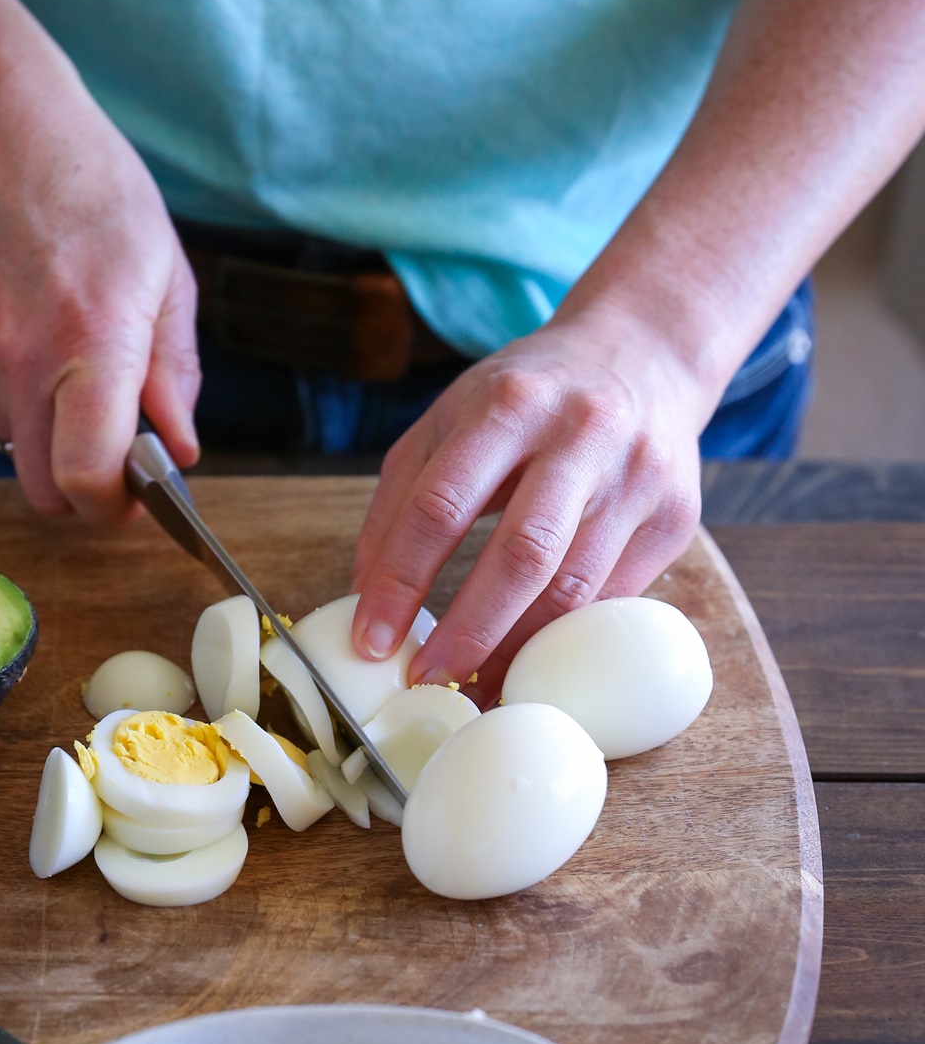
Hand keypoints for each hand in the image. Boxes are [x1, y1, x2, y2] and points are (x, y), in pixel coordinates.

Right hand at [0, 16, 199, 523]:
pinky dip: (15, 388)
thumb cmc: (91, 185)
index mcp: (92, 343)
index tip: (140, 494)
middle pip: (45, 492)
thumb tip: (180, 447)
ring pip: (15, 446)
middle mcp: (20, 363)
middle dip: (86, 491)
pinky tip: (30, 322)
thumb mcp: (166, 272)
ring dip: (51, 432)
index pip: (87, 480)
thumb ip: (173, 371)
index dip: (117, 508)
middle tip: (117, 454)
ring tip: (73, 355)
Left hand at [350, 310, 708, 699]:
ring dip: (520, 651)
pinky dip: (568, 639)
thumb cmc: (528, 398)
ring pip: (576, 588)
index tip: (372, 640)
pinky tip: (532, 662)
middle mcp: (581, 435)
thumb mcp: (451, 418)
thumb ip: (401, 499)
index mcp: (508, 404)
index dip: (401, 580)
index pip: (441, 504)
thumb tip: (368, 594)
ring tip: (476, 687)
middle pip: (522, 554)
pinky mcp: (675, 516)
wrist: (644, 356)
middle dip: (469, 631)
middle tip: (428, 680)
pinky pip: (615, 598)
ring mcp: (637, 477)